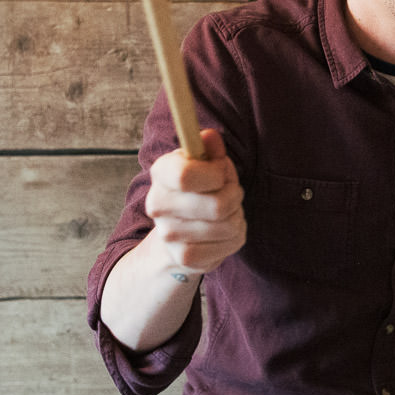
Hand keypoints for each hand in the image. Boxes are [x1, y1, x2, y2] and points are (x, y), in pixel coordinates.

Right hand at [143, 128, 244, 276]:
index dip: (215, 174)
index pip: (186, 176)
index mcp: (161, 173)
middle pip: (216, 206)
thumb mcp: (205, 163)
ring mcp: (168, 234)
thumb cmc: (199, 189)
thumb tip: (209, 137)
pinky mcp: (184, 258)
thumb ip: (210, 149)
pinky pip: (227, 245)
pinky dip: (235, 236)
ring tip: (228, 212)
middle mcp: (157, 205)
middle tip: (232, 193)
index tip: (221, 171)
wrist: (178, 233)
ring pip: (227, 226)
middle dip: (234, 196)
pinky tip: (224, 231)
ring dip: (237, 216)